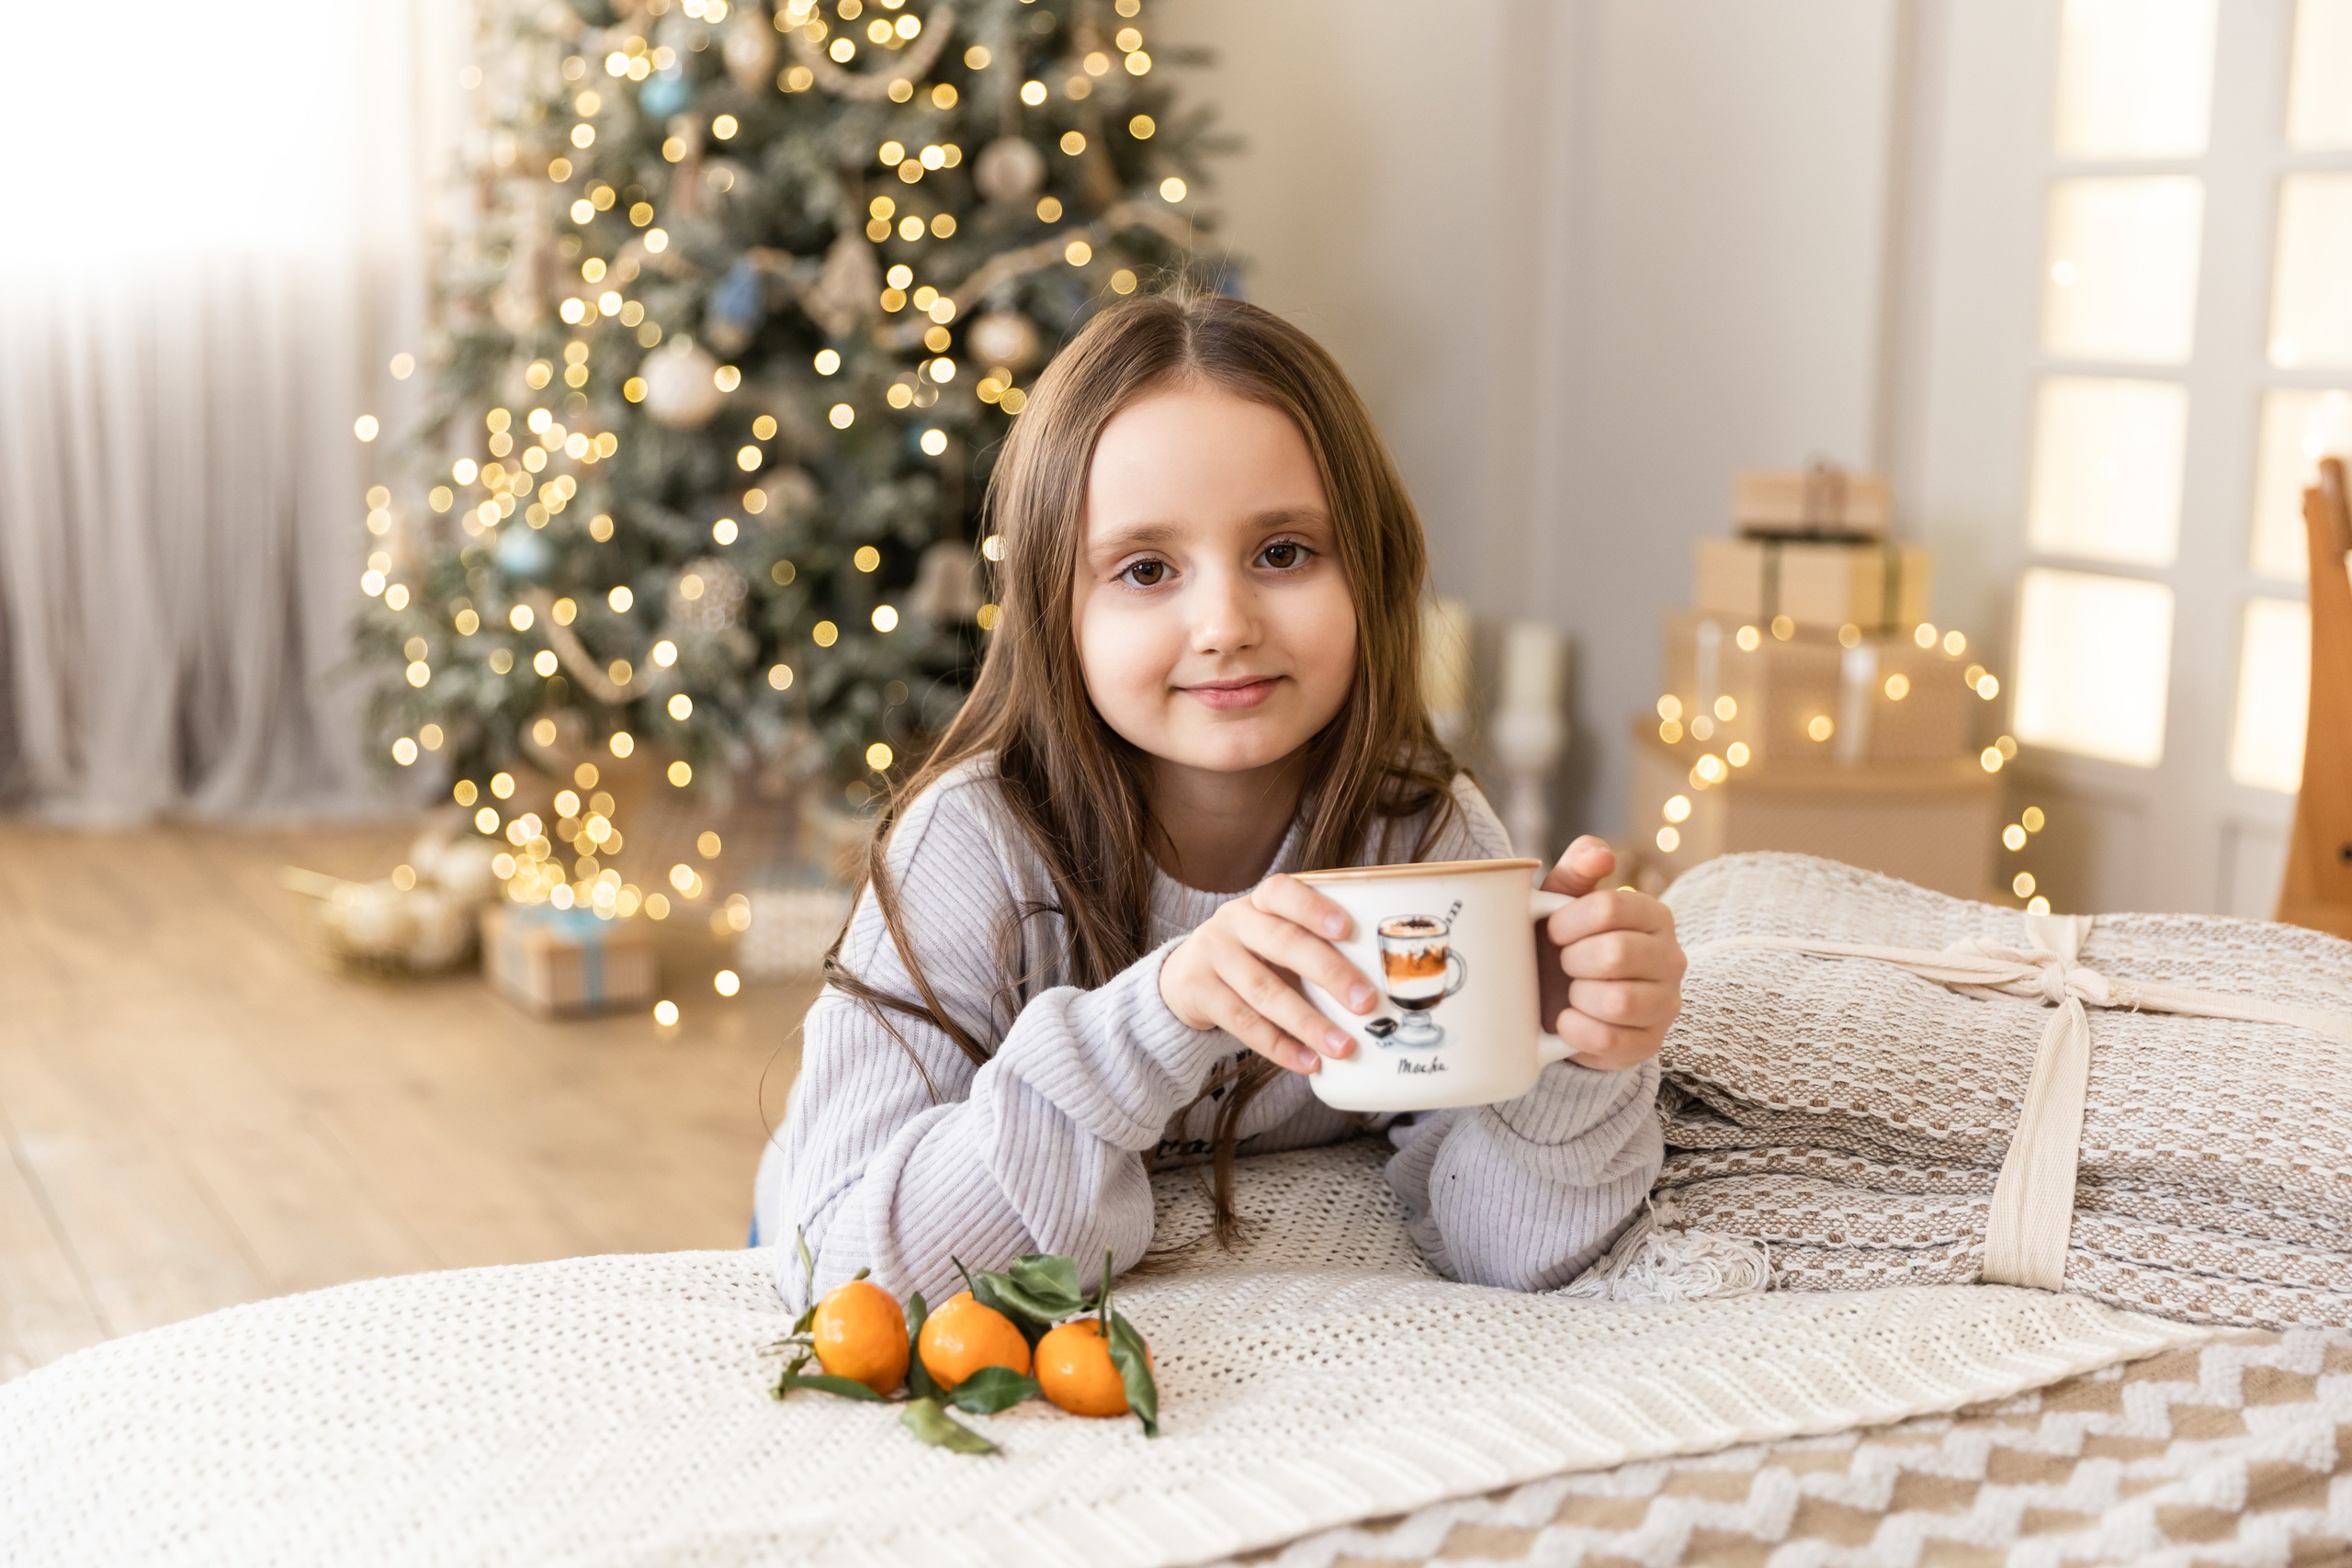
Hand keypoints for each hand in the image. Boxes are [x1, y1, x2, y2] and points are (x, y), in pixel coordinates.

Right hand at [1158, 873, 1377, 1074]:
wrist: (1183, 977)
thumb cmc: (1251, 957)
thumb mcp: (1273, 940)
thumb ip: (1312, 951)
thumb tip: (1377, 991)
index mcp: (1260, 902)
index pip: (1283, 892)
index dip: (1314, 908)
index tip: (1347, 929)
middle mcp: (1233, 921)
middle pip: (1283, 943)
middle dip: (1329, 974)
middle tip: (1366, 1002)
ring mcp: (1212, 954)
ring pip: (1264, 991)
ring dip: (1308, 1023)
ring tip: (1342, 1046)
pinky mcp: (1197, 991)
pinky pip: (1243, 1022)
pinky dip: (1279, 1046)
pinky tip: (1307, 1061)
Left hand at [1540, 836, 1685, 1071]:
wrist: (1558, 1002)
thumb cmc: (1561, 944)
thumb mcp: (1562, 901)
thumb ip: (1578, 869)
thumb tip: (1600, 856)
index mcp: (1654, 915)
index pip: (1611, 907)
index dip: (1568, 920)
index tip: (1552, 930)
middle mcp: (1671, 958)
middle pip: (1616, 954)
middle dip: (1572, 960)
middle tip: (1562, 963)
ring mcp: (1665, 1004)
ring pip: (1619, 1001)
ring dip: (1578, 997)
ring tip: (1570, 992)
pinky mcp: (1650, 1043)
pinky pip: (1613, 1041)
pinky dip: (1577, 1031)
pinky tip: (1565, 1022)